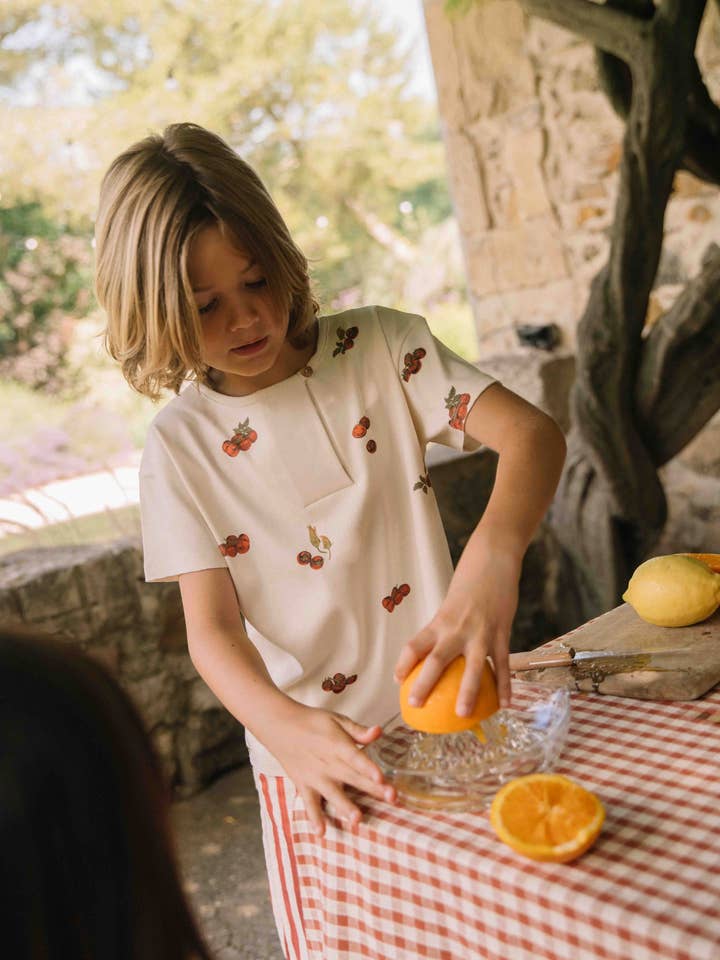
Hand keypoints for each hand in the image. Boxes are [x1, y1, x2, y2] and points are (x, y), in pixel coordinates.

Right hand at [260, 702, 395, 836]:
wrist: (279, 725)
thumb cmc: (312, 721)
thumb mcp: (336, 720)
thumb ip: (357, 730)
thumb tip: (378, 731)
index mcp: (337, 744)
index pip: (355, 757)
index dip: (368, 767)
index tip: (382, 777)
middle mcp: (327, 763)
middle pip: (353, 777)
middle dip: (372, 788)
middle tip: (392, 798)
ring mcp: (315, 776)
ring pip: (332, 794)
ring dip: (345, 806)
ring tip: (357, 819)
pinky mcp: (303, 785)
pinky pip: (309, 804)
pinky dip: (314, 817)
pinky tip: (321, 833)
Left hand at [393, 550, 519, 713]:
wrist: (493, 560)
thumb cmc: (470, 583)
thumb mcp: (450, 604)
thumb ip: (446, 628)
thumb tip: (439, 653)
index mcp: (439, 620)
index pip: (414, 644)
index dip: (403, 663)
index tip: (397, 680)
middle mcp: (456, 628)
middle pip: (436, 661)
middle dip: (423, 684)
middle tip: (415, 704)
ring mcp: (480, 632)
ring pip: (472, 669)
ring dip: (467, 694)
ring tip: (462, 715)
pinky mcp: (502, 633)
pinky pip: (502, 665)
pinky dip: (504, 686)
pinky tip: (504, 705)